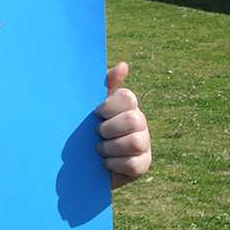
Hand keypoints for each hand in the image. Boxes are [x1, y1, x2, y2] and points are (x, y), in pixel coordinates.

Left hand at [97, 61, 150, 189]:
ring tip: (99, 149)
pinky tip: (105, 162)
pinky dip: (115, 164)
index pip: (128, 97)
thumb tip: (124, 65)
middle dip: (110, 129)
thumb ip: (104, 84)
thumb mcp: (91, 105)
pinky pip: (134, 164)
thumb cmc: (88, 127)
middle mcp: (140, 121)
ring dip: (111, 147)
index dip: (110, 106)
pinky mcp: (143, 164)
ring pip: (135, 142)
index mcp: (127, 105)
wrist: (84, 162)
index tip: (96, 113)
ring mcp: (144, 143)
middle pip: (134, 120)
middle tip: (97, 133)